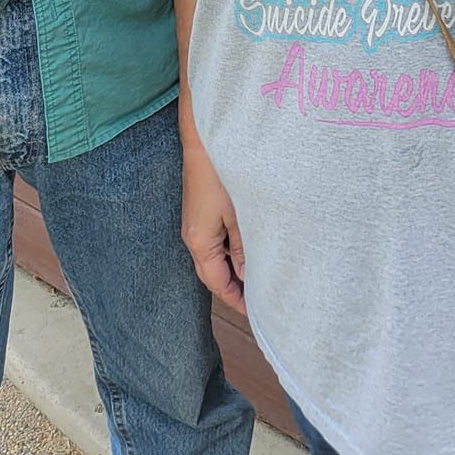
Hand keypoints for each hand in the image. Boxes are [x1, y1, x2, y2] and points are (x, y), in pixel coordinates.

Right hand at [181, 138, 245, 313]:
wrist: (204, 140)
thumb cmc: (221, 175)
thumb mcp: (239, 215)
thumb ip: (244, 248)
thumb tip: (249, 276)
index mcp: (200, 243)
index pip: (218, 283)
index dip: (237, 300)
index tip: (257, 313)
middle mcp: (193, 237)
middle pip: (213, 274)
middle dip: (235, 288)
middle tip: (261, 300)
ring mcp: (195, 224)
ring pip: (215, 257)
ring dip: (234, 269)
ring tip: (259, 277)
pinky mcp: (201, 212)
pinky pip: (215, 241)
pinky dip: (231, 251)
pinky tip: (248, 248)